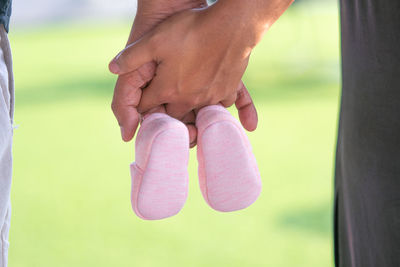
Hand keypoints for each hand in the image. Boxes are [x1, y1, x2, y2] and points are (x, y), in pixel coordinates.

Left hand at [111, 0, 259, 144]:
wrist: (232, 25)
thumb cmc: (192, 30)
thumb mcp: (154, 39)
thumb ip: (131, 56)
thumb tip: (112, 68)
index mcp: (167, 90)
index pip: (147, 107)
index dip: (141, 105)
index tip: (142, 101)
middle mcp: (188, 100)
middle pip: (171, 117)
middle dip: (164, 114)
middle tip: (162, 108)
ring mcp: (209, 98)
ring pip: (194, 115)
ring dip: (188, 113)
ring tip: (186, 108)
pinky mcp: (226, 92)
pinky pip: (217, 107)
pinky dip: (212, 106)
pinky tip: (209, 99)